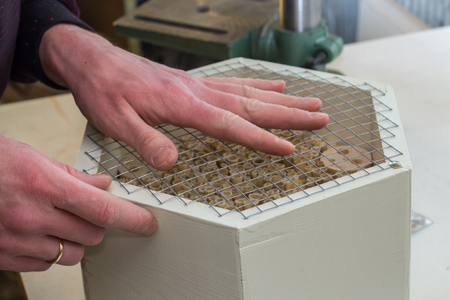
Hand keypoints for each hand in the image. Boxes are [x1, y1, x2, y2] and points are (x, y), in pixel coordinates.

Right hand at [0, 135, 156, 271]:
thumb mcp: (36, 158)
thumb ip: (75, 176)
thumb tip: (105, 186)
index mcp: (45, 185)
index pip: (103, 209)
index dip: (131, 219)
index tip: (147, 224)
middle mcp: (32, 216)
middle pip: (92, 235)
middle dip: (98, 226)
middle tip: (89, 212)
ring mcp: (16, 239)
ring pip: (71, 254)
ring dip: (74, 240)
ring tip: (57, 220)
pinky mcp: (4, 256)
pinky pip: (45, 264)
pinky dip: (50, 251)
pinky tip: (39, 232)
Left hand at [40, 25, 328, 170]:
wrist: (94, 61)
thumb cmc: (104, 91)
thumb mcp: (115, 122)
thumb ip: (146, 141)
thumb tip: (171, 163)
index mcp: (183, 104)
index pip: (231, 124)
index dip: (261, 139)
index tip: (289, 148)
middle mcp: (198, 91)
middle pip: (253, 104)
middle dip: (289, 114)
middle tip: (320, 117)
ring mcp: (199, 85)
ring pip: (250, 92)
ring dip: (282, 99)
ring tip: (310, 102)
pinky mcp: (195, 82)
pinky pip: (234, 82)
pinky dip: (258, 84)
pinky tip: (274, 86)